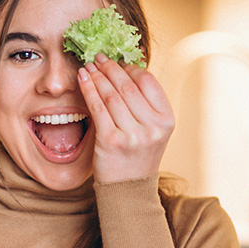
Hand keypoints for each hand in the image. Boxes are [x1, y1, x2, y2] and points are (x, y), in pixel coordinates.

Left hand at [78, 54, 174, 182]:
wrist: (128, 190)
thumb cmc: (137, 156)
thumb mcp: (152, 130)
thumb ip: (145, 104)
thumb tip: (126, 69)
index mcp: (166, 120)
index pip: (148, 82)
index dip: (130, 68)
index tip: (117, 61)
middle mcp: (153, 127)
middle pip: (127, 86)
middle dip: (110, 68)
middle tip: (98, 57)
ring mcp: (133, 135)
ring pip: (111, 95)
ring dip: (97, 76)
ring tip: (88, 66)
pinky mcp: (111, 141)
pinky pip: (97, 108)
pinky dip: (88, 90)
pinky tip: (82, 79)